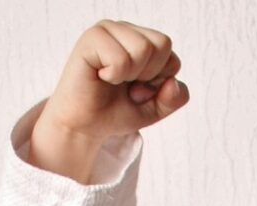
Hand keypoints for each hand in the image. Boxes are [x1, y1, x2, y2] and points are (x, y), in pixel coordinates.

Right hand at [30, 21, 189, 182]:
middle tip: (124, 85)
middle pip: (162, 44)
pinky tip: (99, 76)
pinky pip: (121, 59)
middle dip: (148, 75)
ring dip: (130, 75)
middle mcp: (125, 29)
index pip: (170, 52)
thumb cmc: (114, 111)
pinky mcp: (91, 38)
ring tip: (112, 80)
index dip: (159, 79)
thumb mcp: (154, 110)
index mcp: (142, 39)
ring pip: (143, 48)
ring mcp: (108, 30)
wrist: (83, 126)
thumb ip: (174, 98)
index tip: (137, 89)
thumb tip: (173, 82)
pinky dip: (114, 75)